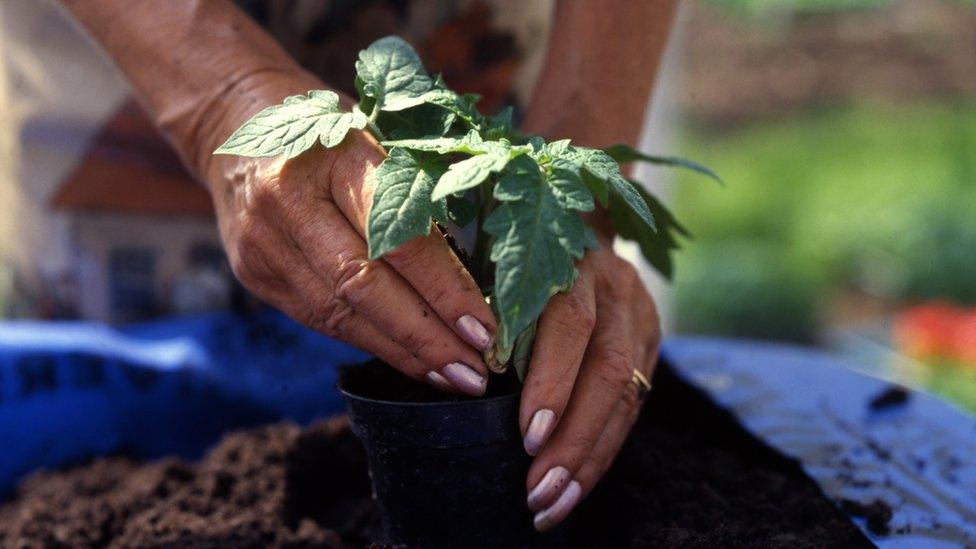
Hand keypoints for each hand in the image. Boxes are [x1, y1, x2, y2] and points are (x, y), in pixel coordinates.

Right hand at [211, 129, 495, 395]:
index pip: (398, 235)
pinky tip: (411, 362)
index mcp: (335, 154)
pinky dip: (372, 344)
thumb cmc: (334, 131)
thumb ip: (419, 195)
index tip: (486, 329)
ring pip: (340, 314)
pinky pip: (320, 320)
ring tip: (453, 377)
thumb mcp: (380, 137)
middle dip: (426, 336)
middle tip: (476, 372)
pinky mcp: (254, 274)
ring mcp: (264, 242)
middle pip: (364, 285)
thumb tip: (482, 275)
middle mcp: (290, 200)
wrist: (234, 125)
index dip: (444, 289)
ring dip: (403, 353)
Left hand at [518, 241, 660, 530]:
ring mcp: (641, 317)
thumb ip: (491, 309)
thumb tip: (463, 375)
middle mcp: (617, 288)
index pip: (570, 324)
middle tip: (539, 492)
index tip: (528, 438)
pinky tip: (578, 485)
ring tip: (555, 505)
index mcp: (573, 260)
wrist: (579, 219)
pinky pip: (633, 406)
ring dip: (590, 458)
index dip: (553, 382)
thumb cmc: (517, 250)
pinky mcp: (650, 343)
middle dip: (573, 439)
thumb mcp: (501, 263)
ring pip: (626, 396)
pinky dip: (603, 449)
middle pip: (607, 370)